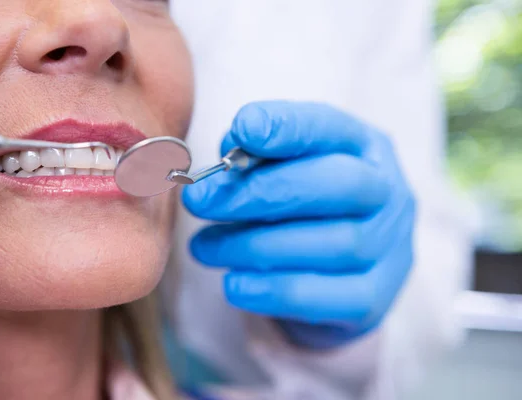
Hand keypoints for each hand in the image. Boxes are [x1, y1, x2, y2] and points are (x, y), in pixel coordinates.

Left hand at [182, 101, 415, 348]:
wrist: (330, 277)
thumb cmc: (298, 210)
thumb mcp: (280, 171)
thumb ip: (255, 157)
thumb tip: (225, 160)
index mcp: (364, 147)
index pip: (330, 126)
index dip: (287, 126)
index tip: (241, 129)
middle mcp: (389, 193)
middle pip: (338, 184)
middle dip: (262, 192)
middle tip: (200, 201)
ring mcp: (390, 248)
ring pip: (332, 244)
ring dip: (254, 245)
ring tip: (204, 247)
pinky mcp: (374, 298)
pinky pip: (326, 297)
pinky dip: (273, 291)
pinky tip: (233, 284)